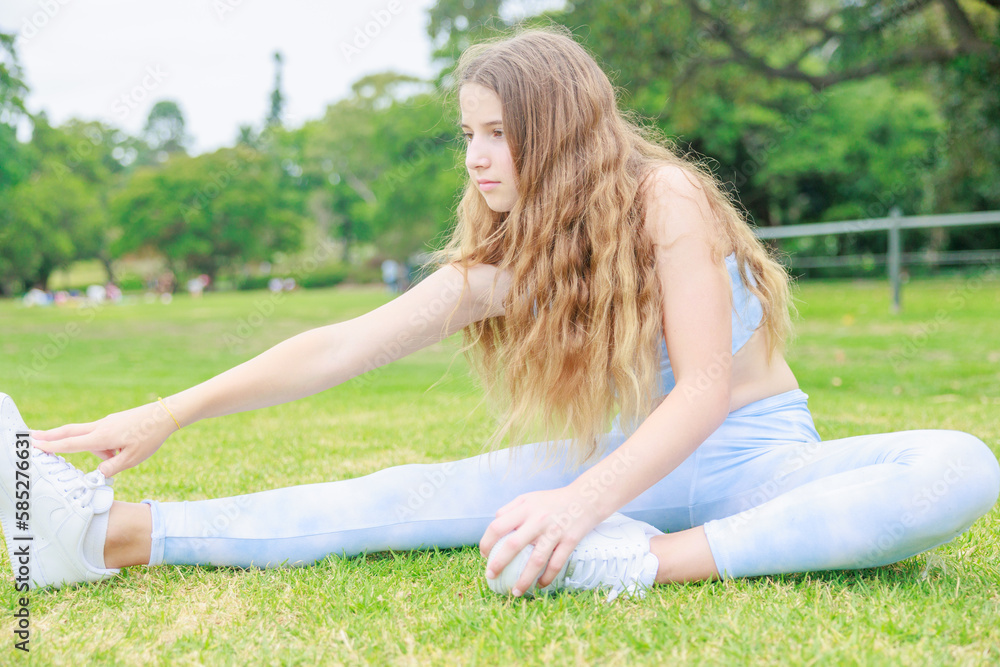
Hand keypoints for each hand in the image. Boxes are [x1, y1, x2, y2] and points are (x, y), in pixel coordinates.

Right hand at [31, 401, 177, 476]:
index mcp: (102, 436)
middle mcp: (100, 427)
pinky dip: (108, 446)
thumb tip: (98, 472)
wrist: (165, 415)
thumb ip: (112, 468)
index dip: (52, 446)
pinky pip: (104, 436)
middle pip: (70, 432)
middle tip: (31, 437)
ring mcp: (107, 422)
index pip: (71, 443)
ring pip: (92, 439)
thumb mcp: (132, 459)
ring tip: (124, 453)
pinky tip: (127, 447)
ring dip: (100, 451)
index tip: (34, 444)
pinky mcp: (114, 422)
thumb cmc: (150, 436)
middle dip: (51, 436)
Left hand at [479, 485, 603, 596]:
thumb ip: (511, 508)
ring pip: (536, 560)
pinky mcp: (569, 541)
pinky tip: (540, 585)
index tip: (484, 555)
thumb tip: (494, 525)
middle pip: (513, 545)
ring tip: (515, 591)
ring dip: (524, 579)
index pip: (498, 525)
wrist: (586, 498)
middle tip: (491, 576)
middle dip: (499, 563)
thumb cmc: (553, 500)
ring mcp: (554, 531)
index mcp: (525, 508)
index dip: (487, 542)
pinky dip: (547, 578)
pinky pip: (556, 564)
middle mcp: (538, 519)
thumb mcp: (529, 498)